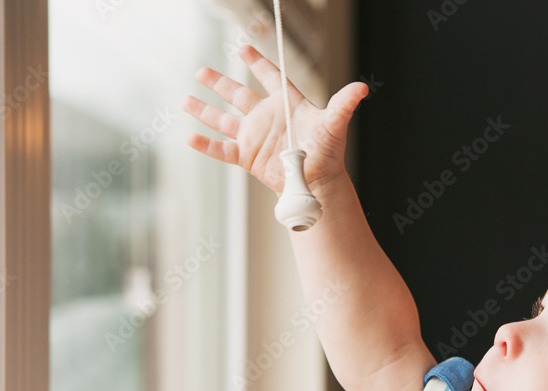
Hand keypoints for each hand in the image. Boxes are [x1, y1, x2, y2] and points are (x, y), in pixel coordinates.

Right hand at [183, 46, 367, 193]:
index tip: (243, 49)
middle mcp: (267, 118)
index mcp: (285, 104)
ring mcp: (255, 137)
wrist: (318, 183)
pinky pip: (223, 149)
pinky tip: (190, 136)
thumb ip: (343, 104)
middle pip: (238, 95)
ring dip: (205, 110)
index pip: (269, 77)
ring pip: (224, 120)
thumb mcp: (334, 125)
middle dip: (219, 83)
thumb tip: (362, 87)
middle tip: (201, 71)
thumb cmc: (327, 153)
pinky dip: (206, 144)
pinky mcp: (248, 157)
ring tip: (186, 99)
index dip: (257, 63)